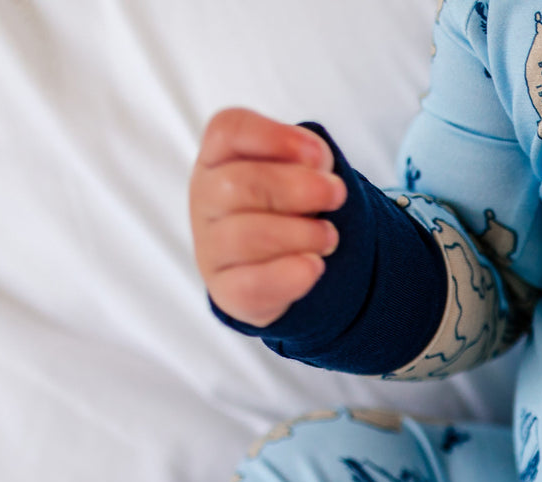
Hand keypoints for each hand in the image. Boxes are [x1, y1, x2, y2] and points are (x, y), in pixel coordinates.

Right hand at [189, 108, 347, 326]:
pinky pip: (251, 285)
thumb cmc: (286, 208)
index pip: (228, 130)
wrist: (278, 267)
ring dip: (299, 233)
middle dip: (296, 188)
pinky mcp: (226, 290)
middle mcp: (205, 198)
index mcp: (219, 157)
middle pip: (238, 184)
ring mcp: (210, 246)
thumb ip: (308, 160)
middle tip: (336, 195)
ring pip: (244, 236)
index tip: (317, 154)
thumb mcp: (299, 172)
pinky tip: (314, 265)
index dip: (273, 137)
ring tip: (329, 236)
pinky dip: (289, 275)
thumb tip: (315, 165)